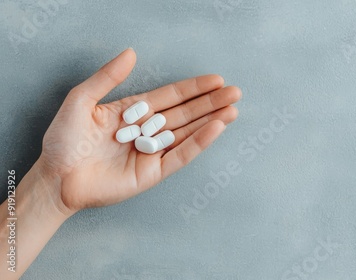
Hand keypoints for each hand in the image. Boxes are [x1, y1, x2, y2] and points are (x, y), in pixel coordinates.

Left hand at [38, 48, 241, 213]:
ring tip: (232, 109)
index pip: (171, 96)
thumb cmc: (64, 140)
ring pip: (188, 132)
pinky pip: (180, 155)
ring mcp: (152, 152)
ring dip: (211, 121)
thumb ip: (107, 78)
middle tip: (235, 93)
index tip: (216, 80)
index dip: (194, 88)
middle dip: (211, 103)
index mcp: (133, 112)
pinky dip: (199, 142)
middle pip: (186, 113)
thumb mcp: (81, 100)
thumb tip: (131, 53)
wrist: (56, 178)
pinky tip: (215, 129)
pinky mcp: (153, 172)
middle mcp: (147, 130)